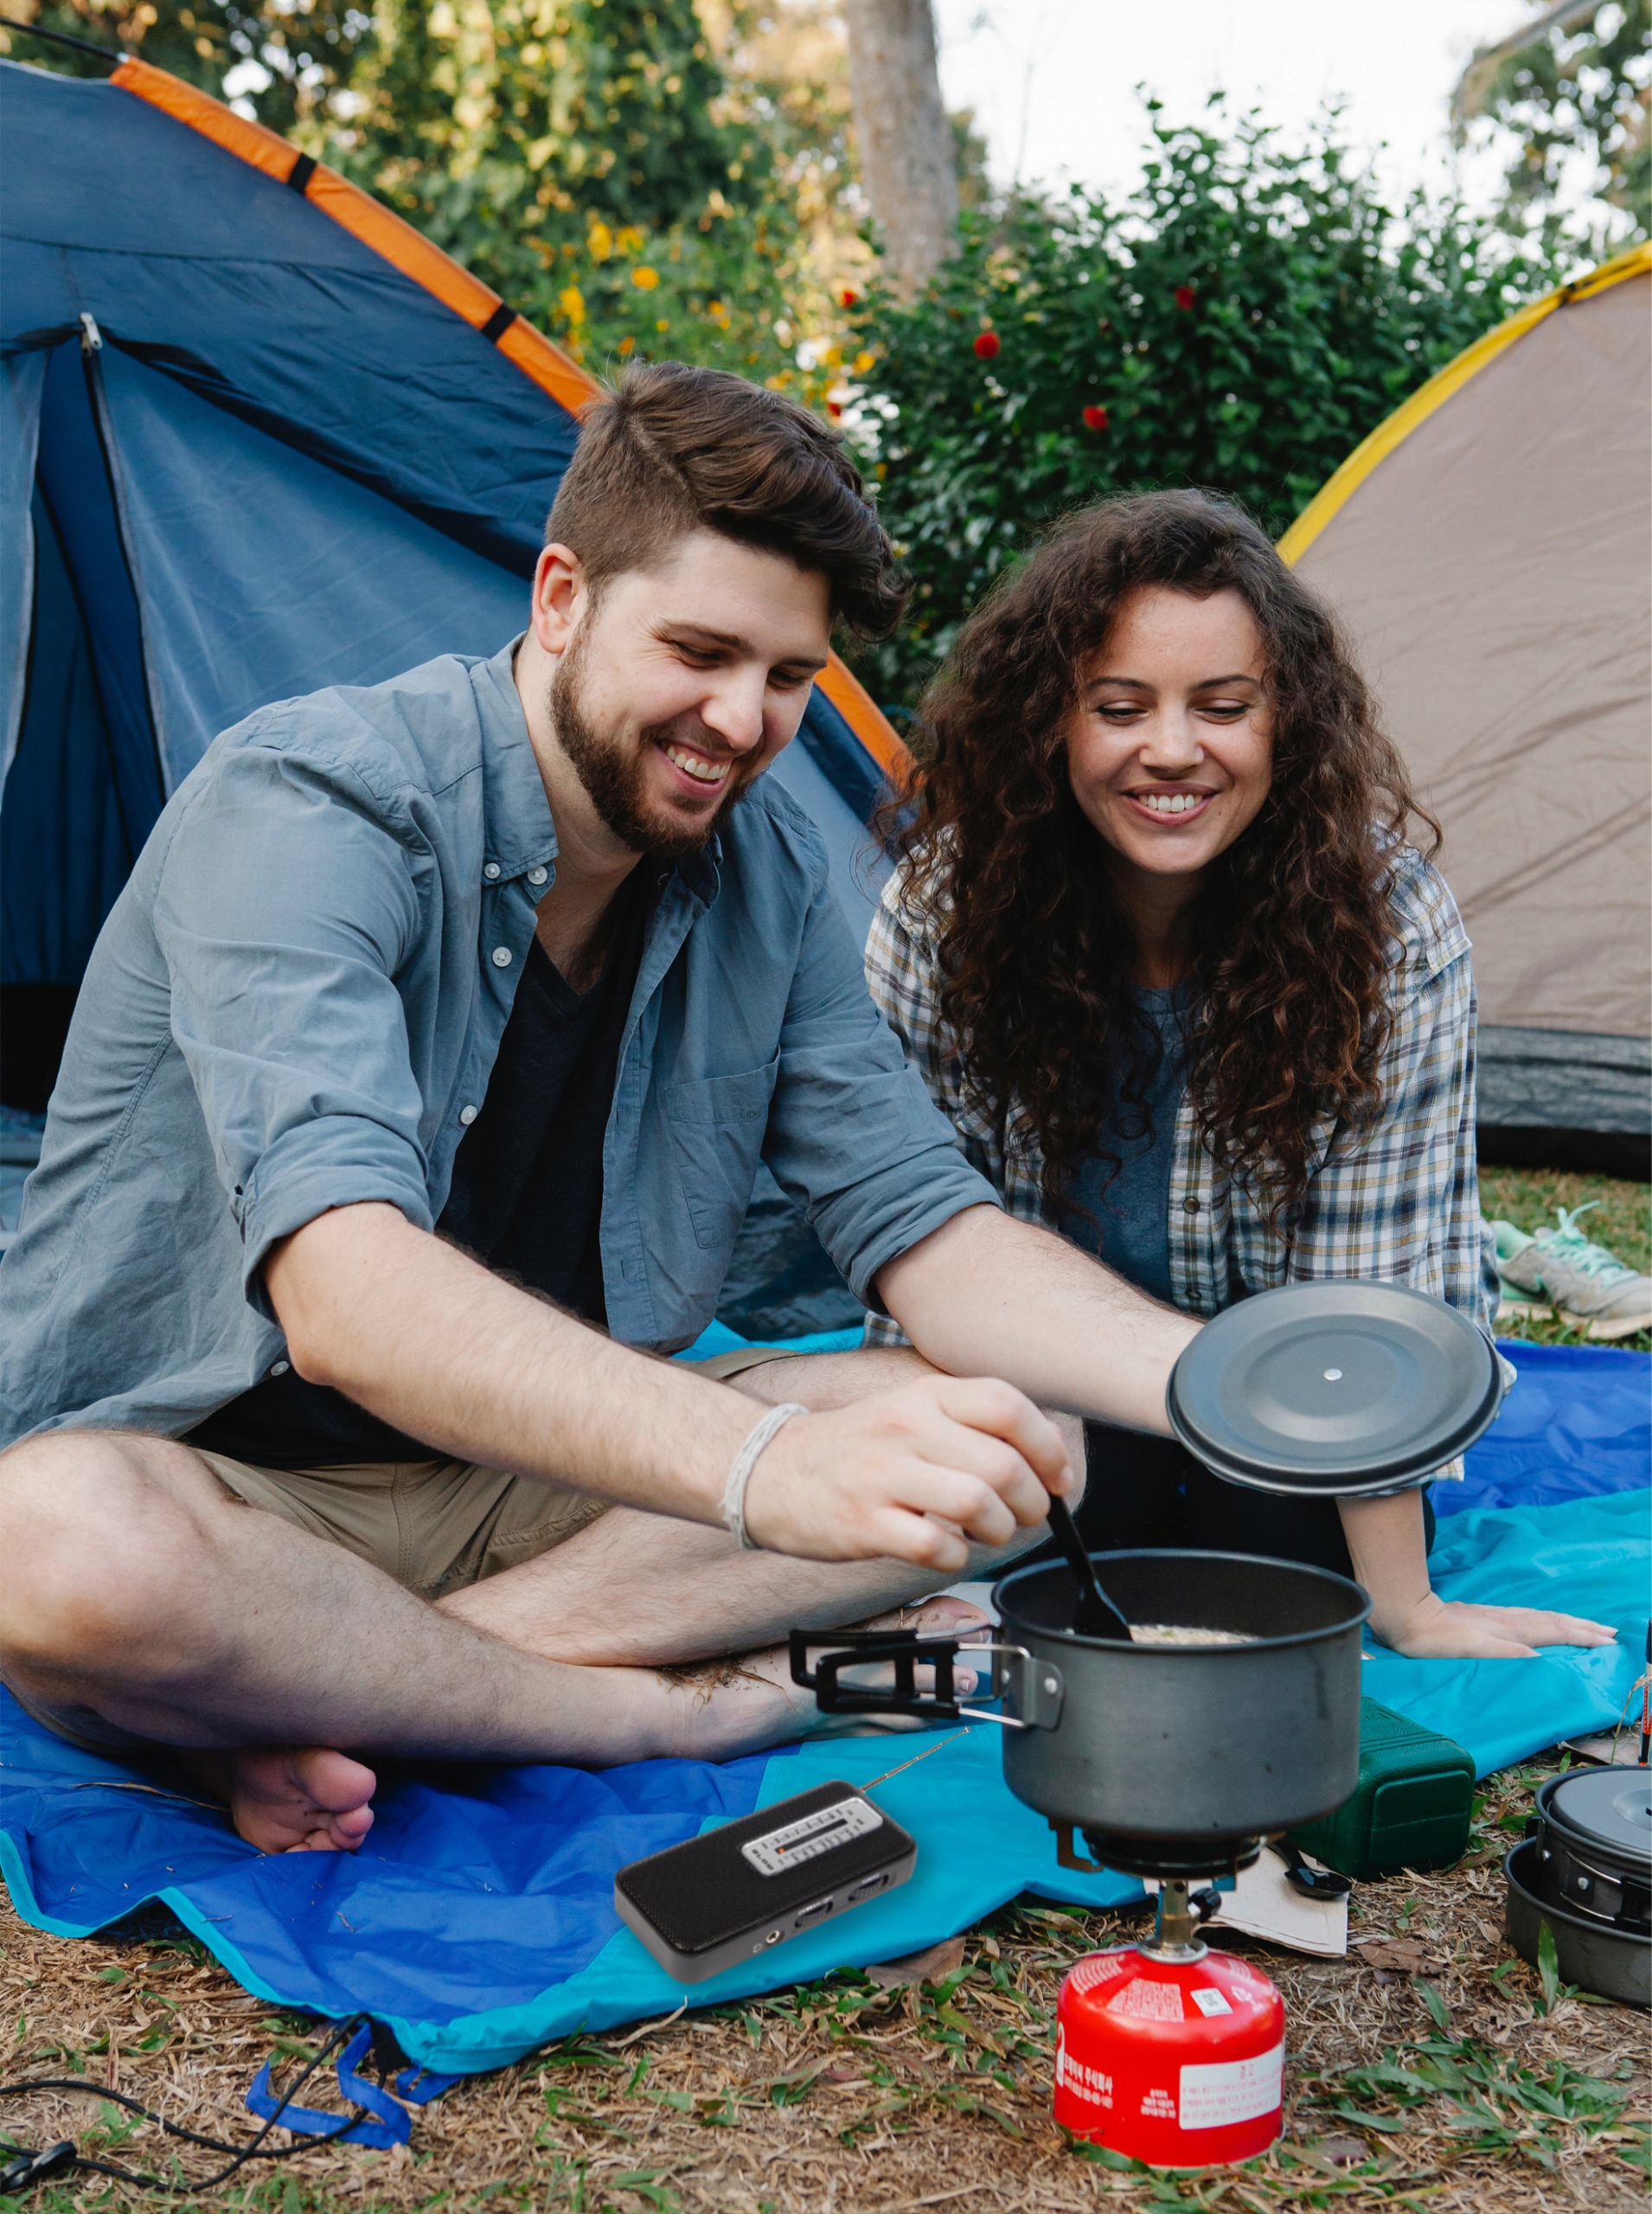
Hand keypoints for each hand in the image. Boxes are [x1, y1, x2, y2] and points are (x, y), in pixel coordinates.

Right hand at [741, 1374, 1073, 1569]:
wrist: (769, 1470)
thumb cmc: (855, 1448)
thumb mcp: (910, 1410)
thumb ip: (969, 1423)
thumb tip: (1044, 1455)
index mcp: (925, 1395)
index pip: (1008, 1405)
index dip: (1047, 1446)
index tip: (1058, 1478)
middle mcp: (906, 1427)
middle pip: (1003, 1463)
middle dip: (1032, 1502)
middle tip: (1027, 1516)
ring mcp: (884, 1475)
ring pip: (977, 1502)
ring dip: (999, 1530)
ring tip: (988, 1533)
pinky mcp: (864, 1523)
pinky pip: (937, 1545)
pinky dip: (958, 1556)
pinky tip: (948, 1550)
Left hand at [1373, 1593, 1617, 1659]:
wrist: (1407, 1618)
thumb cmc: (1434, 1640)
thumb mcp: (1469, 1649)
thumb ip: (1503, 1651)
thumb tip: (1536, 1654)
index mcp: (1506, 1630)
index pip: (1552, 1631)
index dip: (1580, 1636)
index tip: (1607, 1641)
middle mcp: (1505, 1620)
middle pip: (1552, 1621)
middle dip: (1582, 1627)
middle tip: (1610, 1632)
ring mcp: (1495, 1617)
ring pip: (1540, 1617)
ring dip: (1567, 1621)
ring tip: (1588, 1625)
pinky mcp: (1484, 1617)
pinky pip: (1527, 1617)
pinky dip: (1545, 1620)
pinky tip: (1544, 1622)